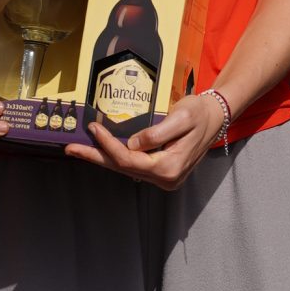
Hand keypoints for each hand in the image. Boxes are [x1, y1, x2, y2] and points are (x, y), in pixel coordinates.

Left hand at [64, 93, 226, 189]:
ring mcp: (164, 177)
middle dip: (96, 157)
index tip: (94, 128)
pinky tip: (103, 151)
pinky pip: (134, 166)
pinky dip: (117, 157)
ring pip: (126, 169)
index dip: (109, 144)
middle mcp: (166, 178)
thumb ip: (157, 132)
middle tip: (71, 149)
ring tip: (79, 150)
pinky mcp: (163, 172)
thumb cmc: (201, 112)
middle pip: (123, 168)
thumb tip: (132, 143)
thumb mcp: (182, 117)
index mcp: (170, 167)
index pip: (130, 159)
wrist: (218, 115)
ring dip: (103, 158)